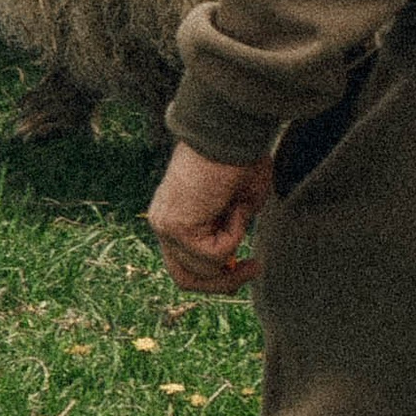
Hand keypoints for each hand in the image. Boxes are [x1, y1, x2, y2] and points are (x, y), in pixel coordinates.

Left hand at [147, 141, 275, 296]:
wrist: (229, 131)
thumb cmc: (238, 158)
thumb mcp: (237, 205)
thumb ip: (228, 234)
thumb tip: (229, 261)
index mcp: (172, 216)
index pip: (184, 264)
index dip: (217, 275)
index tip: (250, 264)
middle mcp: (162, 223)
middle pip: (185, 278)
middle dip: (223, 283)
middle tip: (254, 267)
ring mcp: (165, 227)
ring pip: (203, 270)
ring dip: (233, 245)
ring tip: (239, 208)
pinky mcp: (176, 228)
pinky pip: (215, 255)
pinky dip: (235, 234)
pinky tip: (233, 205)